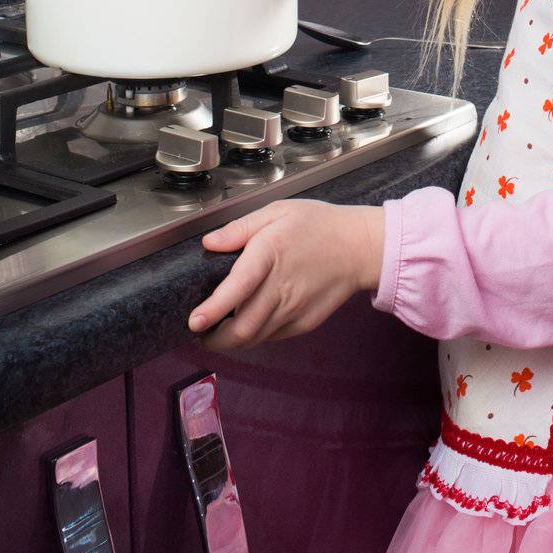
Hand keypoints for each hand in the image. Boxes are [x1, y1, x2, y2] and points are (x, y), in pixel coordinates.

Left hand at [186, 200, 384, 348]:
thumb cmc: (319, 225)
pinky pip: (273, 336)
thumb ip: (240, 228)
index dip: (213, 310)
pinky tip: (251, 322)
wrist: (359, 247)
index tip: (194, 322)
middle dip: (216, 338)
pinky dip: (256, 336)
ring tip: (220, 331)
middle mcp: (282, 287)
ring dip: (233, 340)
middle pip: (243, 328)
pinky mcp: (305, 322)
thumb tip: (210, 243)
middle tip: (201, 332)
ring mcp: (295, 309)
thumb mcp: (278, 212)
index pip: (237, 289)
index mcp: (270, 255)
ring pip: (256, 338)